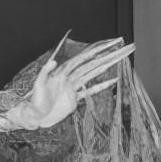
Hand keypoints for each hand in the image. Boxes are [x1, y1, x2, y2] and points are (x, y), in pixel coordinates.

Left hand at [13, 37, 131, 128]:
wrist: (35, 117)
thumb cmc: (34, 102)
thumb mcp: (38, 86)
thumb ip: (45, 72)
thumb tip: (53, 61)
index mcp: (65, 72)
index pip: (85, 58)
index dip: (98, 50)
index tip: (111, 44)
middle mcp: (72, 77)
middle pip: (94, 63)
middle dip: (110, 56)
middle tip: (126, 48)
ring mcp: (75, 87)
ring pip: (94, 74)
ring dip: (108, 66)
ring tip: (121, 58)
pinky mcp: (75, 99)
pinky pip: (91, 91)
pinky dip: (102, 86)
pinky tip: (113, 81)